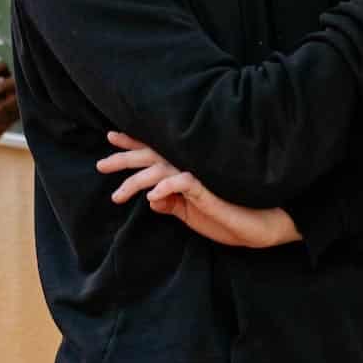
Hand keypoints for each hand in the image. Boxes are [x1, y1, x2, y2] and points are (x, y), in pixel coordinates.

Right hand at [0, 61, 19, 153]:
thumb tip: (6, 79)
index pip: (1, 66)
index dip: (6, 72)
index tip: (5, 77)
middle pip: (14, 80)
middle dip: (15, 84)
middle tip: (12, 90)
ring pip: (20, 96)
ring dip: (20, 98)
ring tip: (14, 103)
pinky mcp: (3, 122)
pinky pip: (20, 112)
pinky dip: (20, 111)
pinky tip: (13, 113)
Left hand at [98, 132, 300, 248]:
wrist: (262, 226)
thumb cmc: (230, 217)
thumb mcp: (193, 214)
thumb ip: (172, 204)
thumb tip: (150, 199)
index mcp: (184, 172)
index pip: (155, 154)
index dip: (133, 145)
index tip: (111, 137)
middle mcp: (189, 168)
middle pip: (152, 156)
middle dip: (125, 158)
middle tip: (101, 163)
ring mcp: (200, 177)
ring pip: (161, 169)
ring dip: (137, 181)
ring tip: (118, 195)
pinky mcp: (210, 189)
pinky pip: (183, 183)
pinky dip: (166, 187)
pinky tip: (152, 198)